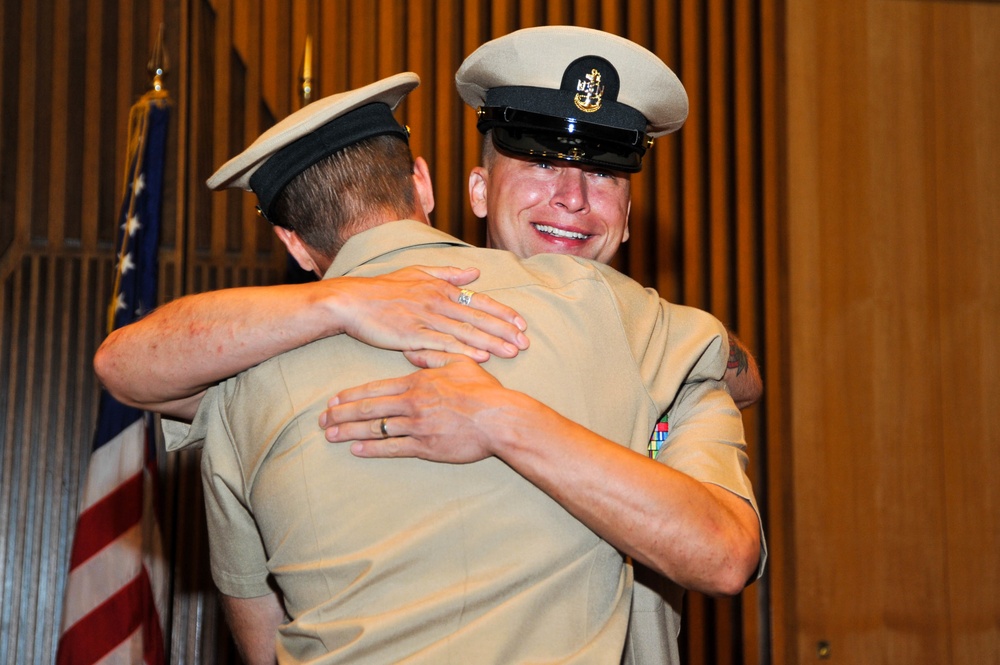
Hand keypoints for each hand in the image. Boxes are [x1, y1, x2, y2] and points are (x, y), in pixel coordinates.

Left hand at [318, 351, 516, 461]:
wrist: (499, 418)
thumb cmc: (483, 391)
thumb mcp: (459, 364)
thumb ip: (433, 357)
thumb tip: (413, 352)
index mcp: (418, 382)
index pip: (376, 388)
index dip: (352, 395)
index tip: (334, 400)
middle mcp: (411, 403)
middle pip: (368, 408)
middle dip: (342, 414)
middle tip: (322, 420)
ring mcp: (416, 426)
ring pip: (375, 429)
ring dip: (349, 432)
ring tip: (331, 436)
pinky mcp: (425, 447)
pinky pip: (392, 448)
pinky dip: (372, 449)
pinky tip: (357, 449)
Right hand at [333, 266, 528, 361]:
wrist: (352, 301)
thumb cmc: (383, 288)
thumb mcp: (418, 273)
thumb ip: (448, 274)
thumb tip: (474, 272)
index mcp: (440, 288)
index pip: (479, 301)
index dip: (502, 313)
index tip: (522, 323)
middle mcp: (437, 302)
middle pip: (478, 318)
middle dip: (504, 331)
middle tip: (526, 343)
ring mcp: (424, 319)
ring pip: (465, 332)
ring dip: (490, 343)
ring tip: (511, 352)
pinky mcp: (411, 336)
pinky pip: (442, 345)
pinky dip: (462, 351)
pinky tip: (479, 359)